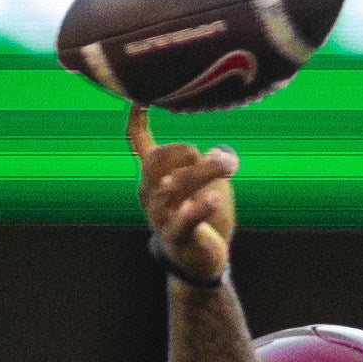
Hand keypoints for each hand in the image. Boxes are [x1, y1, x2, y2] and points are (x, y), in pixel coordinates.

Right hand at [130, 106, 237, 282]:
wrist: (199, 262)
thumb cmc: (203, 218)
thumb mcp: (208, 184)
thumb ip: (210, 164)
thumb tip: (219, 152)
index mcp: (154, 178)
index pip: (138, 145)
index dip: (136, 121)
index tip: (140, 98)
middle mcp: (150, 194)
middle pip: (156, 163)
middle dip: (180, 152)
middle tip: (210, 152)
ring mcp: (160, 217)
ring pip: (174, 189)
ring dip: (202, 174)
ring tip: (226, 165)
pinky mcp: (177, 237)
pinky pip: (185, 220)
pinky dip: (200, 208)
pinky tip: (214, 199)